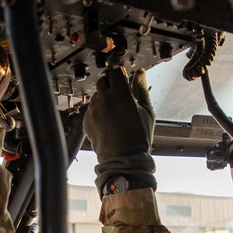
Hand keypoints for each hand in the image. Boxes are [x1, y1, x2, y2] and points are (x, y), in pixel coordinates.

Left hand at [83, 67, 155, 193]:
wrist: (123, 159)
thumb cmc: (138, 136)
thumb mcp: (146, 111)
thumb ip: (141, 89)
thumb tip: (140, 73)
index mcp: (120, 94)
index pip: (115, 73)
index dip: (120, 76)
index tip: (124, 81)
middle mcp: (103, 99)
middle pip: (103, 81)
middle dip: (111, 85)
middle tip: (120, 96)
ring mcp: (92, 110)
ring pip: (96, 96)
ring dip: (104, 99)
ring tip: (115, 113)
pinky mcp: (86, 121)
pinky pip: (90, 110)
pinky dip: (98, 112)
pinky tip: (107, 123)